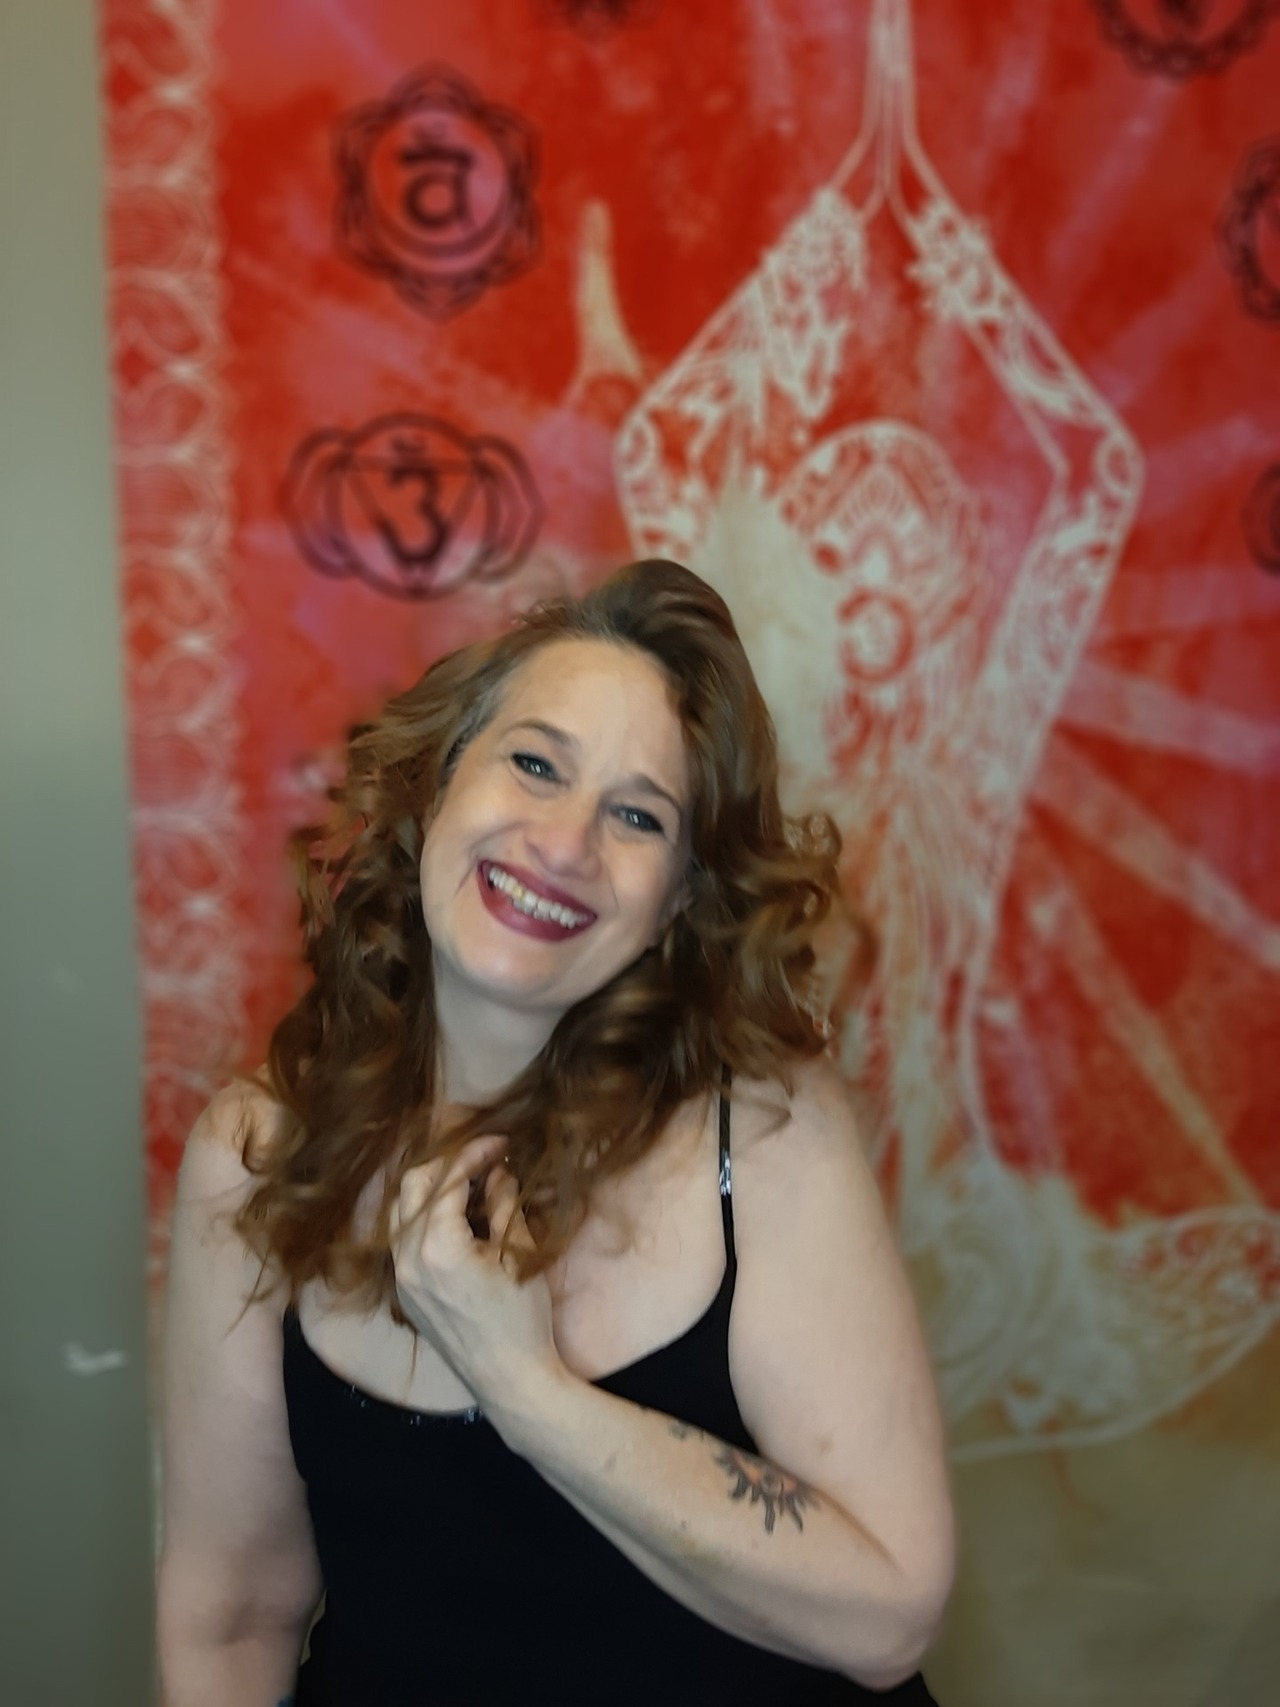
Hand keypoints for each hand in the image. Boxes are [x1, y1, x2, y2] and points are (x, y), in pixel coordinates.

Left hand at [389, 1135, 564, 1420]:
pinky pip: (403, 1240)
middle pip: (411, 1187)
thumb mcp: (518, 1254)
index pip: (446, 1179)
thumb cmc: (522, 1318)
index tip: (501, 1143)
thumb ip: (502, 1205)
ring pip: (401, 1213)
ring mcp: (401, 1279)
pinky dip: (424, 1218)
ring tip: (469, 1186)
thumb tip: (497, 1173)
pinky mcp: (405, 1294)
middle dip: (446, 1164)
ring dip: (431, 1190)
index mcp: (436, 1247)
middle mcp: (407, 1260)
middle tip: (483, 1159)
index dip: (474, 1153)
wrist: (508, 1379)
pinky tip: (456, 1220)